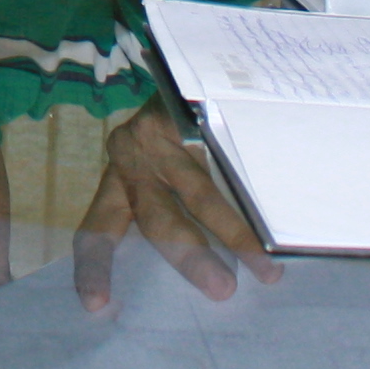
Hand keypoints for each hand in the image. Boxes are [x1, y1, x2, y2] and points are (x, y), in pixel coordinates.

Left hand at [75, 99, 276, 309]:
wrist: (192, 62)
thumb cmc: (176, 129)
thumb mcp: (158, 170)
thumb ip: (169, 209)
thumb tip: (207, 274)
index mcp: (120, 177)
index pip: (98, 228)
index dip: (94, 267)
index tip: (95, 306)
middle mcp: (133, 157)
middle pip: (157, 218)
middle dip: (189, 259)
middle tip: (222, 291)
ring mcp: (165, 133)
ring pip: (200, 193)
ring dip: (235, 234)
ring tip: (266, 266)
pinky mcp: (192, 113)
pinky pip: (226, 163)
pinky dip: (252, 199)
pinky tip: (274, 219)